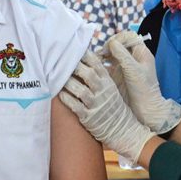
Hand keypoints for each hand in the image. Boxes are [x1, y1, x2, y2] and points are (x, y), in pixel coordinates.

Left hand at [60, 51, 154, 165]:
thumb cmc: (113, 106)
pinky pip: (76, 106)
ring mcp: (96, 105)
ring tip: (57, 78)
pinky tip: (59, 94)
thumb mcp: (111, 88)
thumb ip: (100, 76)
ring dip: (68, 83)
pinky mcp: (89, 117)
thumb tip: (86, 61)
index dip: (84, 56)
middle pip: (88, 75)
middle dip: (74, 67)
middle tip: (62, 63)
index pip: (96, 64)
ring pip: (81, 90)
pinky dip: (67, 99)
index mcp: (108, 82)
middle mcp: (103, 91)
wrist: (123, 129)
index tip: (73, 50)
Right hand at [104, 31, 180, 133]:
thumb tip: (112, 42)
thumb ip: (122, 55)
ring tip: (94, 60)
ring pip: (111, 55)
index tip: (110, 47)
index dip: (118, 39)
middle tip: (100, 54)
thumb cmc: (144, 90)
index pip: (128, 37)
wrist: (145, 110)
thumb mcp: (133, 70)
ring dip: (102, 56)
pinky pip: (107, 66)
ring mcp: (125, 67)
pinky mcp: (118, 76)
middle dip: (107, 47)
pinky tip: (93, 68)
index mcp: (141, 53)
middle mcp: (132, 58)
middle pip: (118, 45)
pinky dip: (100, 65)